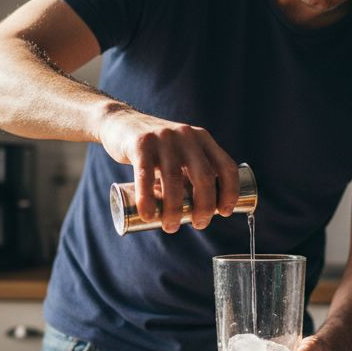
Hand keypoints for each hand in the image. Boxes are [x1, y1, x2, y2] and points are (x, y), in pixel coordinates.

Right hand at [96, 106, 238, 232]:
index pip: (225, 166)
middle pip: (204, 176)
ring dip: (174, 210)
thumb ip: (194, 170)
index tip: (225, 213)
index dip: (230, 192)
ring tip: (170, 227)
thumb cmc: (157, 148)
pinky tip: (148, 216)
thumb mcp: (182, 150)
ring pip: (174, 180)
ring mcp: (163, 138)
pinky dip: (147, 199)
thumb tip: (208, 208)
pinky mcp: (140, 144)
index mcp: (202, 138)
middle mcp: (187, 135)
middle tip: (198, 224)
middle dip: (205, 207)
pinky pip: (145, 175)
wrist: (121, 123)